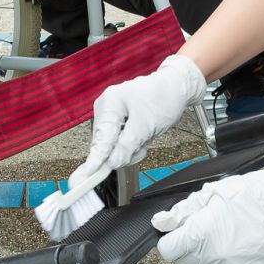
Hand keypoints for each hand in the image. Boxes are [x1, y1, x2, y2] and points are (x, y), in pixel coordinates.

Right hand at [68, 55, 205, 190]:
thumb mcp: (147, 125)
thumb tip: (112, 162)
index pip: (101, 137)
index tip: (87, 175)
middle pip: (106, 144)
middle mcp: (106, 108)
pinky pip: (120, 142)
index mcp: (110, 103)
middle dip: (124, 150)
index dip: (95, 158)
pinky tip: (143, 135)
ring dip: (131, 147)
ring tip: (145, 134)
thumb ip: (127, 145)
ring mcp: (112, 115)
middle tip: (141, 143)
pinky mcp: (119, 122)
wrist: (176, 88)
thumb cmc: (163, 98)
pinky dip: (133, 144)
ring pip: (114, 146)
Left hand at [151, 164, 263, 263]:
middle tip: (203, 227)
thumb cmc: (249, 196)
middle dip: (186, 245)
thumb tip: (162, 222)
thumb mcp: (210, 194)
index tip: (175, 232)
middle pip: (183, 260)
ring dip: (203, 257)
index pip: (167, 250)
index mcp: (199, 235)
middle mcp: (211, 258)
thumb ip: (182, 212)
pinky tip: (228, 252)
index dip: (169, 239)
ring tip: (220, 236)